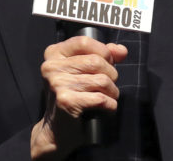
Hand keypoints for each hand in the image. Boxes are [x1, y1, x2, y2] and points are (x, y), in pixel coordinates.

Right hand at [30, 36, 127, 159]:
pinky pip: (101, 98)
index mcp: (54, 54)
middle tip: (107, 86)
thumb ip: (102, 56)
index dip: (103, 51)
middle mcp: (52, 67)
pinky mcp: (66, 101)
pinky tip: (104, 108)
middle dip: (110, 75)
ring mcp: (57, 83)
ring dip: (111, 91)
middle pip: (96, 61)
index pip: (84, 41)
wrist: (57, 130)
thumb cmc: (73, 97)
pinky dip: (109, 104)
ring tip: (106, 98)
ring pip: (102, 80)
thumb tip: (121, 50)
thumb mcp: (83, 71)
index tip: (108, 62)